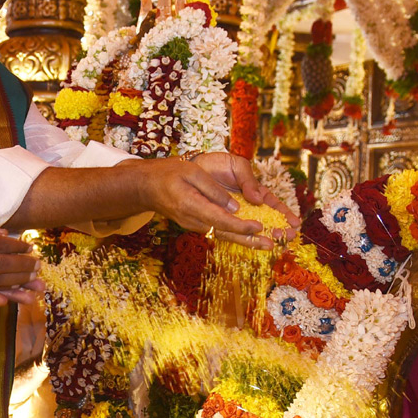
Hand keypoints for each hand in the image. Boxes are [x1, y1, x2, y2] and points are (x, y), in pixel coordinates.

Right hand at [135, 156, 294, 249]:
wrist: (146, 187)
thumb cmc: (169, 174)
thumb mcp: (192, 173)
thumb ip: (214, 190)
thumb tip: (235, 206)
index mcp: (191, 206)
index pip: (220, 219)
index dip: (241, 225)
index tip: (259, 226)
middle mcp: (193, 220)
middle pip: (225, 233)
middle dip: (249, 239)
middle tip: (270, 244)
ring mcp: (194, 225)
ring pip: (223, 235)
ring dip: (245, 240)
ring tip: (266, 245)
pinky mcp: (196, 224)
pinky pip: (218, 231)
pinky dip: (236, 235)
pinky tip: (250, 237)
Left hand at [191, 152, 299, 243]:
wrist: (193, 167)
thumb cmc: (217, 165)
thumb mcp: (238, 166)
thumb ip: (249, 180)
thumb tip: (259, 199)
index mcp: (253, 191)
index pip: (272, 204)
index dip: (284, 214)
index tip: (295, 223)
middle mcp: (245, 205)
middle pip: (266, 219)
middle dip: (279, 228)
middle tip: (288, 236)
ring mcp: (233, 214)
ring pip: (251, 227)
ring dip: (264, 235)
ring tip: (275, 241)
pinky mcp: (219, 219)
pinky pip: (232, 230)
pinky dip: (243, 236)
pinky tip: (253, 242)